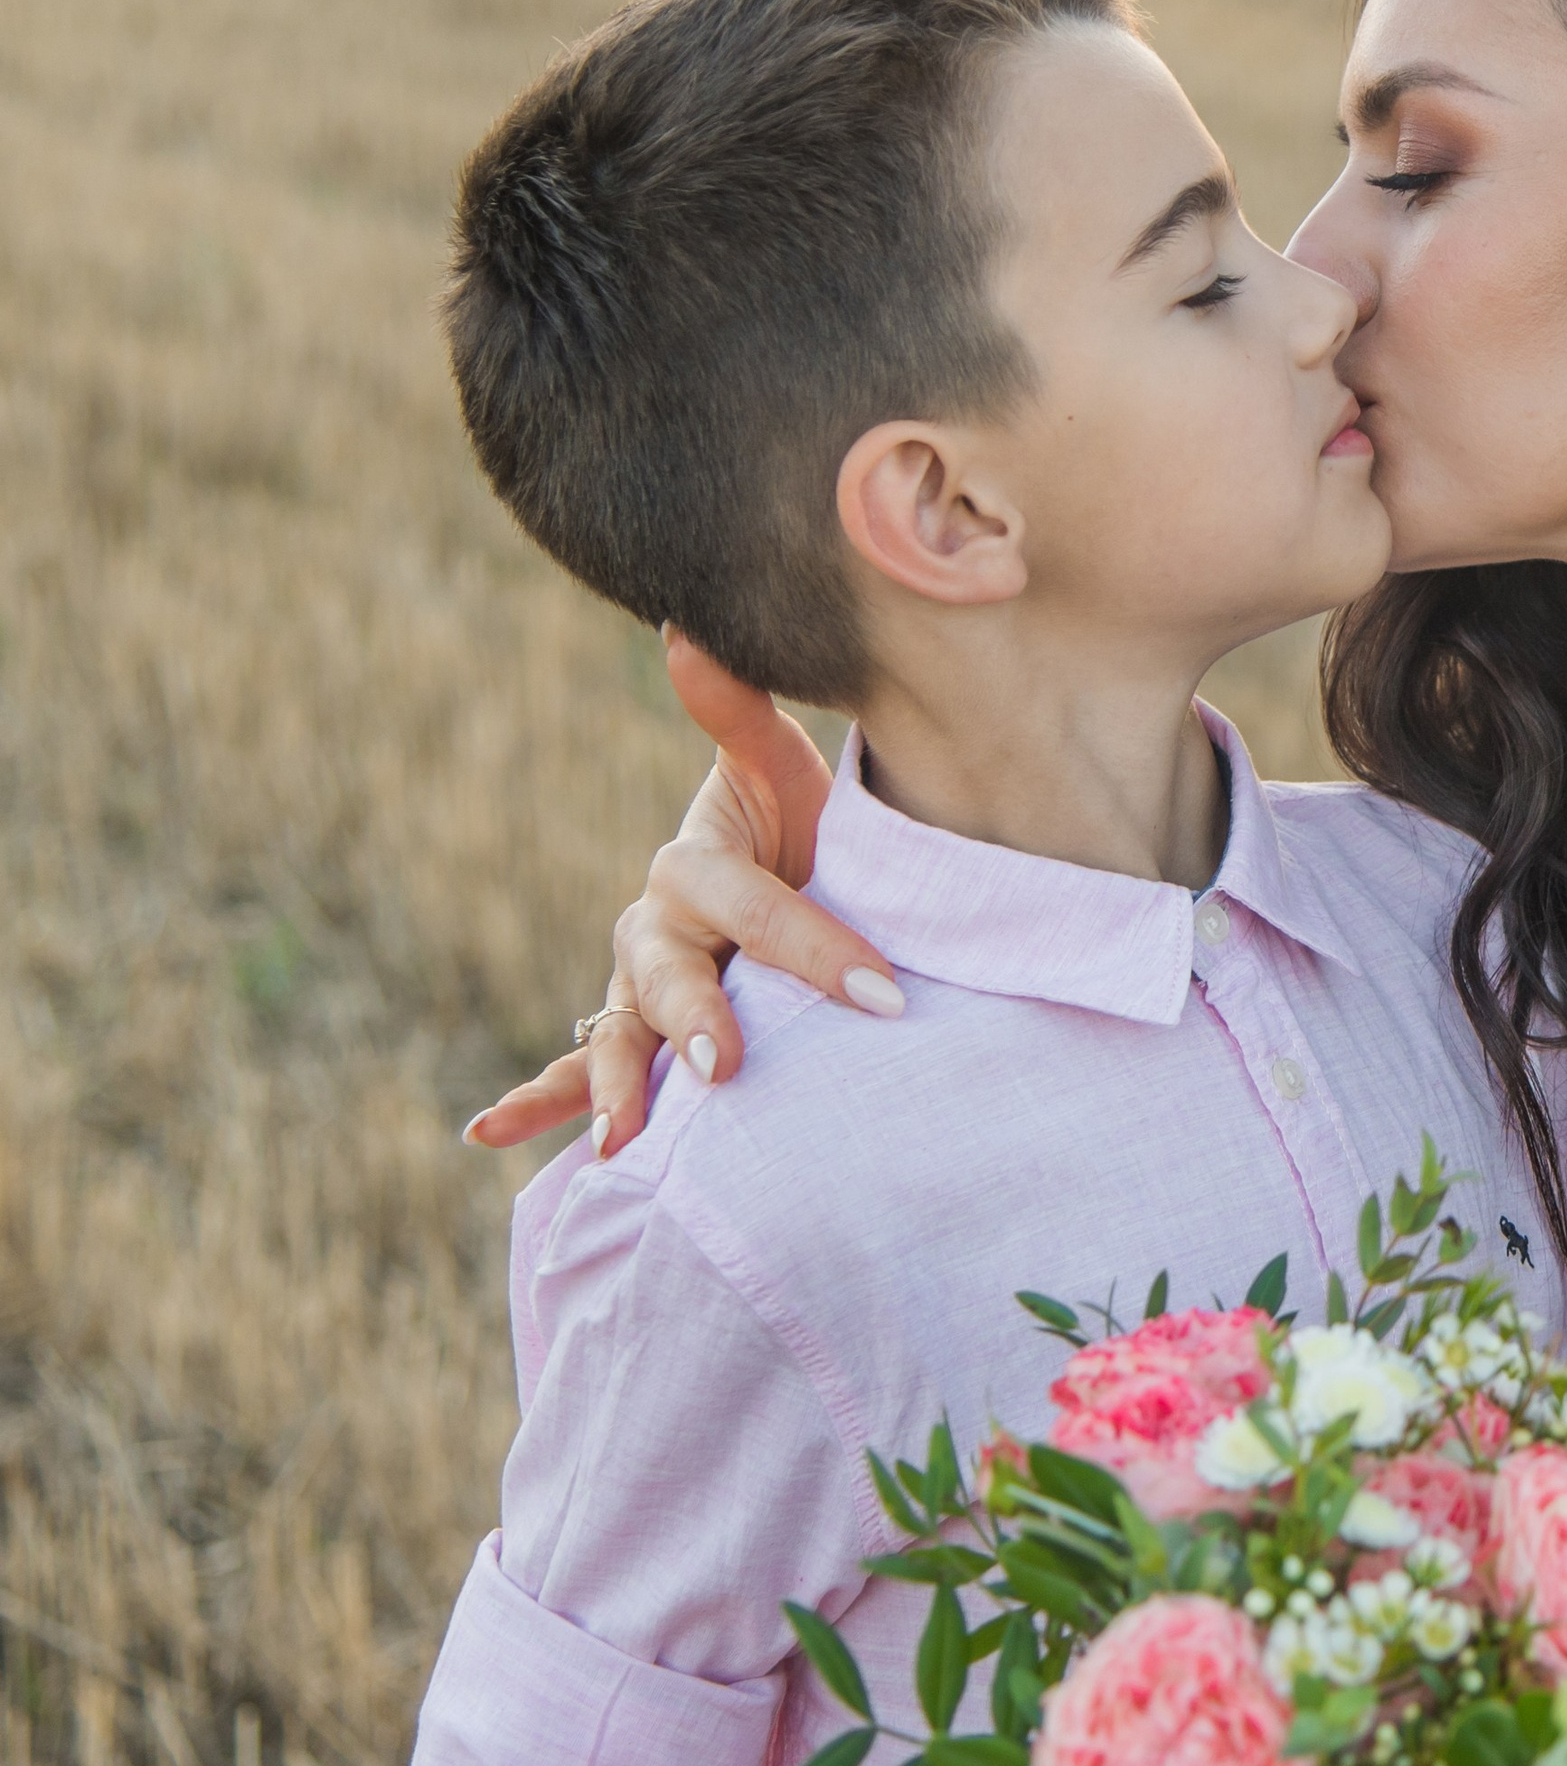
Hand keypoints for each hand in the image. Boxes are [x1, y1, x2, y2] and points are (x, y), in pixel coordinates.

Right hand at [462, 631, 904, 1155]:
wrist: (796, 875)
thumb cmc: (798, 822)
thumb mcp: (781, 767)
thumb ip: (737, 710)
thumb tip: (682, 631)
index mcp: (693, 866)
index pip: (753, 907)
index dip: (815, 946)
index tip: (880, 991)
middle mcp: (653, 929)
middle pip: (667, 974)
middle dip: (696, 1017)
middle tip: (726, 1062)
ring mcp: (637, 988)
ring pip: (617, 1034)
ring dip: (611, 1082)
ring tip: (621, 1134)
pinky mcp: (634, 1034)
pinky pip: (573, 1070)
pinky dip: (532, 1103)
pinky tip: (487, 1132)